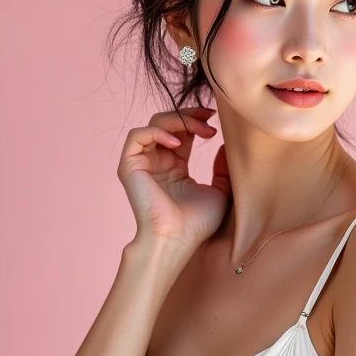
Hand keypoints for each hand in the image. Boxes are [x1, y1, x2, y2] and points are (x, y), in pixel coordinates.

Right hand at [117, 107, 230, 256]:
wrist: (176, 239)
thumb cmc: (197, 223)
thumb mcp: (220, 192)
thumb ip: (223, 169)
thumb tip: (226, 146)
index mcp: (175, 166)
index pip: (182, 131)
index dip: (196, 120)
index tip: (214, 118)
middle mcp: (157, 162)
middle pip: (168, 122)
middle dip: (189, 115)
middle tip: (209, 118)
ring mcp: (142, 163)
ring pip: (154, 124)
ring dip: (177, 120)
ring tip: (199, 129)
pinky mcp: (130, 166)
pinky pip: (138, 136)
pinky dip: (157, 132)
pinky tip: (177, 143)